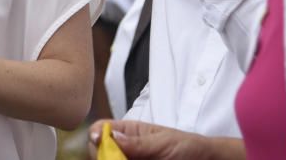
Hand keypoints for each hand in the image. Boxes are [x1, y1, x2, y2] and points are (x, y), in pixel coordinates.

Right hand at [88, 119, 231, 159]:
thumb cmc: (189, 147)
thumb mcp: (163, 143)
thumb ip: (138, 143)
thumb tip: (110, 136)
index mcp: (128, 132)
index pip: (100, 130)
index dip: (96, 138)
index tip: (103, 149)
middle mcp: (125, 149)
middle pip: (100, 153)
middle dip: (105, 158)